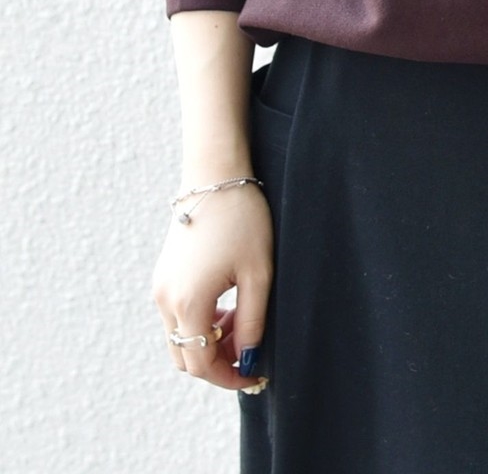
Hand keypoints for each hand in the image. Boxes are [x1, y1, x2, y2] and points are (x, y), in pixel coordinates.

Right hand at [151, 178, 274, 391]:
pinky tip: (227, 305)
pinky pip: (176, 317)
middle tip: (250, 350)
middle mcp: (165, 300)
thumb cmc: (243, 220)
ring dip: (208, 343)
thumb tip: (248, 357)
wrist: (216, 178)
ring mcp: (160, 288)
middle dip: (217, 362)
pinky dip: (199, 323)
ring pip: (179, 339)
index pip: (201, 364)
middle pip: (186, 357)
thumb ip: (252, 321)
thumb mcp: (258, 273)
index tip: (255, 376)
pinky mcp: (163, 277)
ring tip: (241, 321)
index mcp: (188, 303)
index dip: (228, 377)